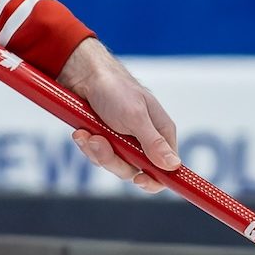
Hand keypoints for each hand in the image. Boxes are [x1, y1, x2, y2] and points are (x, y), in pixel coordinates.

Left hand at [55, 38, 180, 191]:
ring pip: (112, 163)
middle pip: (135, 171)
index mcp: (161, 133)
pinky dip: (87, 145)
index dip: (155, 180)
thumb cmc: (114, 89)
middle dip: (113, 160)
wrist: (82, 74)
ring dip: (97, 151)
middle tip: (99, 142)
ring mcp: (123, 141)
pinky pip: (96, 155)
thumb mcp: (135, 116)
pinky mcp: (104, 139)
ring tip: (87, 134)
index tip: (139, 180)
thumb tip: (174, 166)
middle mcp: (144, 140)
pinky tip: (80, 132)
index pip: (167, 169)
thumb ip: (152, 142)